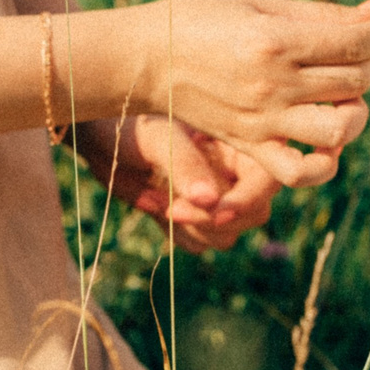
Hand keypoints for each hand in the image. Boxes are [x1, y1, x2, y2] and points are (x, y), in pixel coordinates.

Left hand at [76, 116, 279, 251]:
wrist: (102, 140)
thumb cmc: (133, 126)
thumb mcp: (160, 138)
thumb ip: (185, 165)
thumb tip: (210, 200)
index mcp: (240, 145)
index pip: (268, 179)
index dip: (248, 200)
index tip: (215, 212)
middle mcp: (234, 174)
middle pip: (254, 214)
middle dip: (215, 221)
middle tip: (173, 209)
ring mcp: (216, 199)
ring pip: (226, 236)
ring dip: (194, 231)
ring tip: (160, 202)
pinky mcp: (194, 219)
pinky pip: (199, 243)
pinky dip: (176, 234)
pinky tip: (152, 205)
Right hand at [123, 0, 369, 189]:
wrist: (144, 58)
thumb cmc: (199, 20)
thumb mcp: (259, 5)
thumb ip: (320, 13)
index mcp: (275, 40)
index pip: (357, 42)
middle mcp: (272, 84)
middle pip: (356, 82)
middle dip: (368, 64)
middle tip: (353, 54)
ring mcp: (262, 121)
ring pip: (339, 129)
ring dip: (355, 112)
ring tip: (341, 96)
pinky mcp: (249, 145)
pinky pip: (299, 172)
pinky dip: (324, 163)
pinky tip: (324, 139)